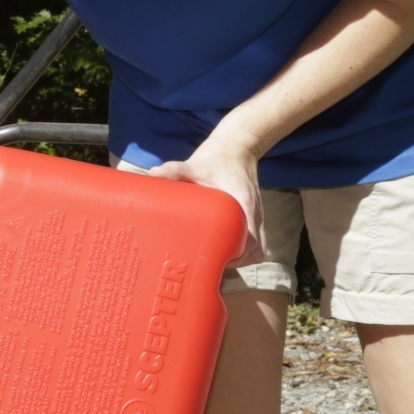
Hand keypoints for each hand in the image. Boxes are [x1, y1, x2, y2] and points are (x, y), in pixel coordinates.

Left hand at [147, 133, 266, 264]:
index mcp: (243, 204)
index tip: (216, 260)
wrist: (235, 149)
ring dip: (242, 258)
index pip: (250, 239)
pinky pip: (257, 242)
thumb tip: (154, 174)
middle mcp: (254, 213)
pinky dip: (246, 251)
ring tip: (217, 262)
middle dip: (235, 261)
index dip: (236, 254)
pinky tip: (226, 252)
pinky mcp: (253, 218)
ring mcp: (256, 217)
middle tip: (210, 264)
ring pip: (258, 249)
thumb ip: (175, 170)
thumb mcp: (194, 165)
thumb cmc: (215, 159)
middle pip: (255, 250)